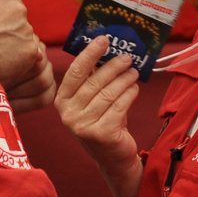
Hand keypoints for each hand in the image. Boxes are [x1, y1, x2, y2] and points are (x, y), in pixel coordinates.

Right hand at [0, 0, 53, 111]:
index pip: (8, 14)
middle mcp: (21, 9)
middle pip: (18, 30)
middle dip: (4, 41)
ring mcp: (27, 32)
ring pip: (24, 47)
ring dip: (11, 55)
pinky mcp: (31, 53)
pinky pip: (29, 63)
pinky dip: (17, 68)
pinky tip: (0, 68)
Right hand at [55, 36, 138, 166]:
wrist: (113, 157)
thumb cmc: (103, 122)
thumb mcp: (92, 101)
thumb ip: (94, 79)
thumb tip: (108, 49)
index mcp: (62, 101)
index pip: (75, 72)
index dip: (89, 53)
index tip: (104, 39)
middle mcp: (68, 114)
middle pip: (94, 81)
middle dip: (113, 66)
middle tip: (127, 56)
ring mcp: (83, 125)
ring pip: (108, 93)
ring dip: (124, 79)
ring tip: (134, 72)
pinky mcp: (101, 134)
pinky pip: (119, 106)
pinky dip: (129, 94)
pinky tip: (135, 89)